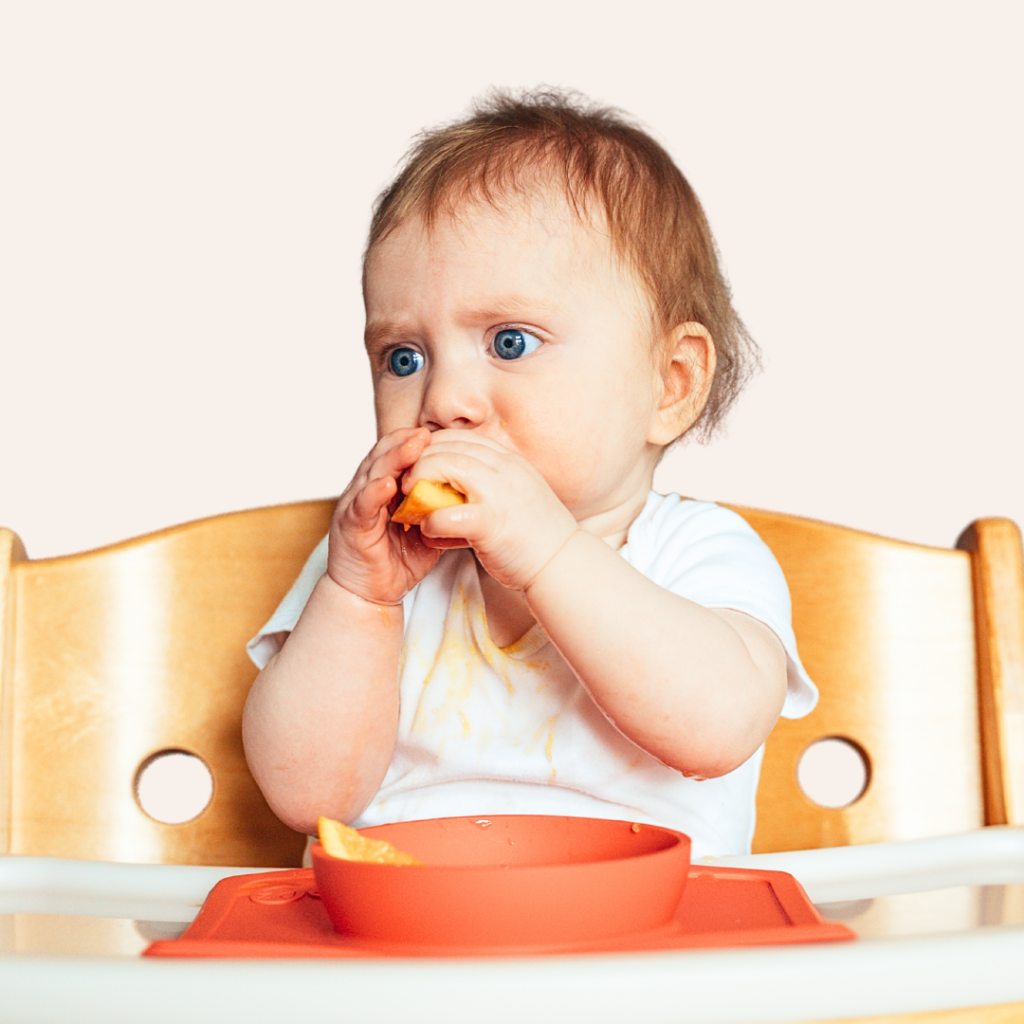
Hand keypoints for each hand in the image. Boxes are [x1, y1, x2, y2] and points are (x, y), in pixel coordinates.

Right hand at [326, 427, 440, 603]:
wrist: (369, 595)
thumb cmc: (397, 561)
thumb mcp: (426, 531)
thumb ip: (439, 511)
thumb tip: (471, 497)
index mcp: (383, 488)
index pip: (396, 455)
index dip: (414, 442)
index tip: (439, 434)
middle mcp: (366, 490)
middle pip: (383, 456)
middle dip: (405, 442)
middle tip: (427, 433)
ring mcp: (356, 506)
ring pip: (372, 473)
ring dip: (393, 459)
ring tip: (414, 447)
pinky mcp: (350, 526)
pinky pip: (362, 506)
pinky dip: (374, 493)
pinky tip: (388, 485)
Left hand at [401, 429, 578, 590]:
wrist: (562, 565)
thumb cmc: (535, 538)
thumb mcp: (512, 499)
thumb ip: (484, 489)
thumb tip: (451, 491)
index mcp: (509, 462)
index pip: (461, 438)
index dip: (433, 446)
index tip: (418, 464)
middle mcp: (505, 470)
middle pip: (449, 446)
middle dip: (420, 460)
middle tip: (405, 482)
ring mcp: (499, 494)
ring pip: (446, 466)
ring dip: (420, 482)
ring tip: (410, 503)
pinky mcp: (492, 524)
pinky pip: (448, 513)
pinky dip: (432, 521)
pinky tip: (428, 532)